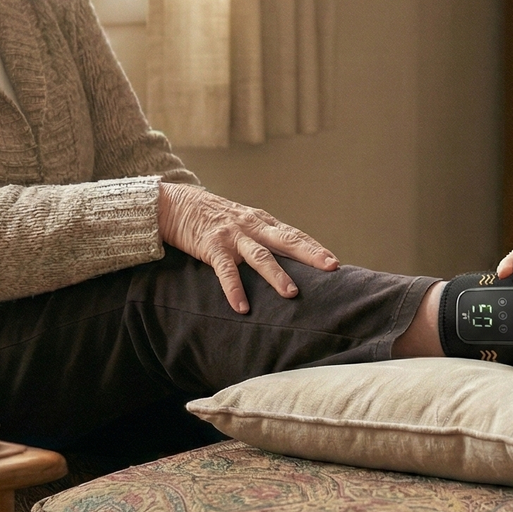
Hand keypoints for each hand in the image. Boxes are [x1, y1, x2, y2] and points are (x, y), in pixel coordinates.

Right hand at [157, 183, 338, 312]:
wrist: (179, 204)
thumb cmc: (216, 217)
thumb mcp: (244, 222)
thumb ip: (263, 237)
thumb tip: (287, 258)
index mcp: (263, 222)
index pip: (294, 234)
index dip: (314, 248)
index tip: (333, 262)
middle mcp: (252, 227)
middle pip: (287, 240)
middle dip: (310, 254)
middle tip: (330, 267)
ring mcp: (233, 236)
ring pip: (260, 257)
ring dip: (277, 275)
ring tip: (291, 293)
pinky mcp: (213, 247)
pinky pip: (226, 271)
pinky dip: (235, 289)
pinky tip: (242, 307)